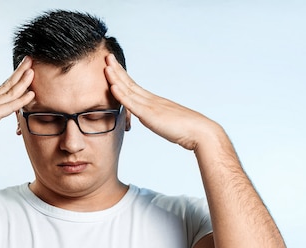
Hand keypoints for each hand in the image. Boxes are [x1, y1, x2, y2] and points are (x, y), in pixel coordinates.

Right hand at [0, 57, 34, 145]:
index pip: (1, 88)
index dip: (13, 80)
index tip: (21, 71)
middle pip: (7, 84)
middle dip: (20, 73)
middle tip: (30, 61)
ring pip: (10, 91)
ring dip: (24, 82)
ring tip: (34, 71)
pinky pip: (9, 106)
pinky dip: (21, 100)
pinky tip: (31, 95)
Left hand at [104, 54, 223, 150]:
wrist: (199, 131)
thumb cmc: (186, 130)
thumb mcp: (165, 123)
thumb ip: (157, 119)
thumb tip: (152, 120)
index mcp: (154, 102)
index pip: (135, 87)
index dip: (123, 76)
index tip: (114, 66)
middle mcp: (151, 100)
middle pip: (130, 83)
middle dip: (117, 70)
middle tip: (107, 57)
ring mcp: (150, 105)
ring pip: (129, 89)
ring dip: (116, 77)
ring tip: (106, 65)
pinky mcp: (150, 114)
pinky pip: (132, 103)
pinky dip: (121, 94)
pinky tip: (112, 86)